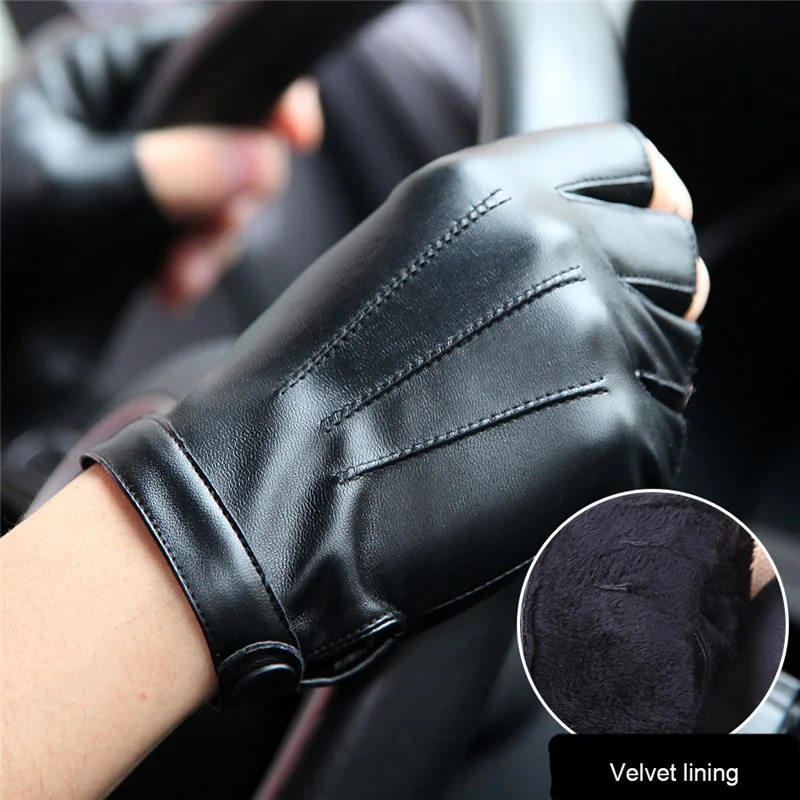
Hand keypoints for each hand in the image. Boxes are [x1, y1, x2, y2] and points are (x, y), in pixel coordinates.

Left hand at [1, 7, 322, 312]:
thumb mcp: (68, 196)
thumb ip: (161, 174)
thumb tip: (257, 161)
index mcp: (100, 74)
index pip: (208, 58)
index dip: (265, 95)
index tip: (298, 136)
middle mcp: (129, 116)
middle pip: (232, 135)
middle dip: (232, 195)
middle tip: (215, 230)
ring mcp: (144, 173)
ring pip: (225, 195)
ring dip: (213, 244)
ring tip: (176, 278)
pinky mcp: (149, 222)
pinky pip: (204, 235)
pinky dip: (197, 266)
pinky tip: (168, 290)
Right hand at [83, 123, 705, 705]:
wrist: (274, 493)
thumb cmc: (311, 389)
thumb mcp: (398, 263)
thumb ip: (501, 241)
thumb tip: (592, 256)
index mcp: (491, 189)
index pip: (632, 167)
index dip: (643, 207)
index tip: (642, 238)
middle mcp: (555, 245)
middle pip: (671, 257)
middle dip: (642, 298)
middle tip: (588, 348)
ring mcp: (592, 336)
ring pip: (671, 349)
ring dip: (629, 377)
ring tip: (543, 417)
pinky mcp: (614, 432)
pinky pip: (658, 429)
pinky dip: (618, 447)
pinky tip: (542, 464)